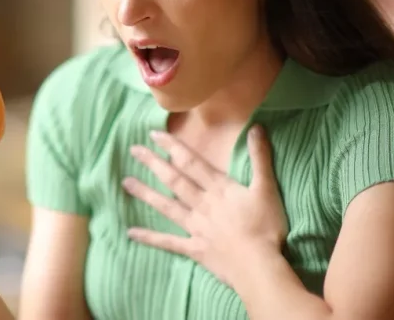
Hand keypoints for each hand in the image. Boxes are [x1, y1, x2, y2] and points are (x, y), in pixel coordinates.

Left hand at [122, 125, 287, 286]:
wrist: (259, 266)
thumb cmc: (266, 227)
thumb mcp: (267, 188)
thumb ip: (260, 157)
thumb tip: (256, 126)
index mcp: (219, 189)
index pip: (192, 162)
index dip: (173, 147)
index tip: (154, 135)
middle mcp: (202, 204)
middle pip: (174, 180)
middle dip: (153, 163)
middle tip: (133, 150)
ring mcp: (196, 227)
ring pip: (166, 207)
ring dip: (146, 194)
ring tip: (125, 182)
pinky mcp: (194, 249)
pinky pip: (168, 242)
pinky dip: (149, 238)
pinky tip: (131, 232)